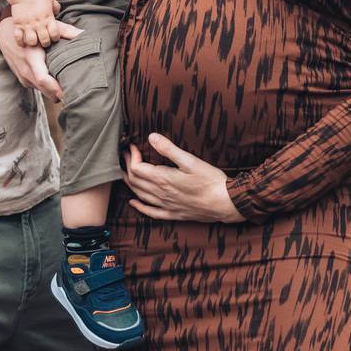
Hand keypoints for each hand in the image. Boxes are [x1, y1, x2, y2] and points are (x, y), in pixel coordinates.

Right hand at [0, 16, 80, 102]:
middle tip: (75, 94)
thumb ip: (67, 31)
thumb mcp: (46, 27)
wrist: (4, 34)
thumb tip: (85, 33)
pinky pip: (37, 87)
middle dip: (59, 95)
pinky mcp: (23, 80)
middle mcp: (25, 70)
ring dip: (53, 92)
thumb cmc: (30, 30)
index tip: (68, 92)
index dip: (55, 88)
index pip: (43, 79)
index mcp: (32, 57)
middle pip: (44, 90)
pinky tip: (57, 83)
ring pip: (41, 90)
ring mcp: (23, 77)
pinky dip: (47, 88)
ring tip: (69, 89)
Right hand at [4, 0, 64, 47]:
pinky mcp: (18, 24)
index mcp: (48, 18)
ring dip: (33, 43)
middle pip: (44, 41)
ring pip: (31, 41)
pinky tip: (23, 42)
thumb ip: (56, 8)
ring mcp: (27, 25)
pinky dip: (20, 42)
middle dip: (46, 43)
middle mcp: (38, 23)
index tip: (53, 36)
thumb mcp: (51, 0)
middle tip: (44, 41)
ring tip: (34, 41)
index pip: (55, 34)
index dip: (55, 38)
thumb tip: (57, 13)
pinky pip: (18, 38)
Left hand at [124, 133, 244, 223]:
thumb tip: (151, 137)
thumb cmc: (210, 180)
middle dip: (127, 166)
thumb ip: (169, 149)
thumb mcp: (190, 161)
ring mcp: (166, 205)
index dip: (131, 156)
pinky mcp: (173, 214)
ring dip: (129, 183)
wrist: (225, 203)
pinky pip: (151, 212)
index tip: (132, 146)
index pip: (137, 168)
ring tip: (125, 171)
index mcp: (163, 179)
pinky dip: (139, 207)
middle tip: (126, 155)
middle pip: (135, 181)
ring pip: (140, 195)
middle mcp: (161, 194)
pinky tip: (134, 202)